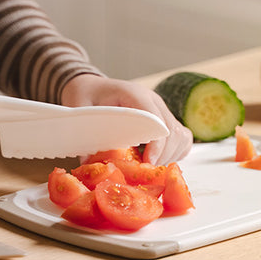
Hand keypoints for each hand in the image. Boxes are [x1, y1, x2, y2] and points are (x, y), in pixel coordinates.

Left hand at [61, 74, 191, 163]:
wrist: (93, 87)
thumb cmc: (87, 96)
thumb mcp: (80, 110)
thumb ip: (84, 132)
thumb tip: (89, 163)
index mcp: (134, 94)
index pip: (155, 118)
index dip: (156, 143)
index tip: (148, 162)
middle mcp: (153, 101)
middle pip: (172, 130)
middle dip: (162, 156)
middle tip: (144, 172)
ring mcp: (161, 110)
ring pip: (180, 136)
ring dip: (169, 156)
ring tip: (149, 169)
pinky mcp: (164, 120)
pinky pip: (181, 139)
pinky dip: (174, 153)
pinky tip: (156, 162)